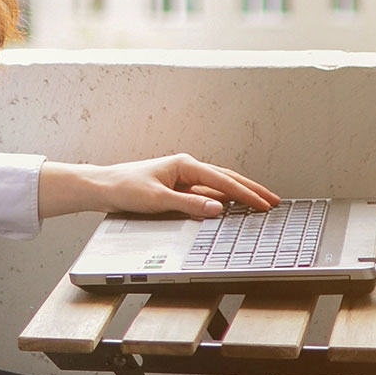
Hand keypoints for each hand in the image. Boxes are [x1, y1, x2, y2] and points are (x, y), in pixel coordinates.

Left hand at [77, 153, 279, 219]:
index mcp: (184, 165)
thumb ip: (189, 205)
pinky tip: (232, 206)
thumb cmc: (125, 188)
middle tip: (273, 200)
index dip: (245, 194)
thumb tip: (217, 209)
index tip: (263, 204)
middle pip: (226, 179)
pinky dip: (222, 200)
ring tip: (260, 202)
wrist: (102, 188)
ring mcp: (182, 178)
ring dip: (239, 194)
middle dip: (251, 189)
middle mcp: (186, 168)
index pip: (222, 181)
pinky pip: (206, 194)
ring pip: (218, 186)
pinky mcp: (177, 189)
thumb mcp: (158, 200)